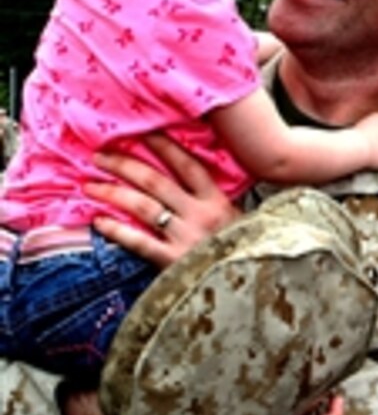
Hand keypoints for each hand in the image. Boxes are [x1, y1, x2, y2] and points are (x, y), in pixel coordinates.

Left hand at [84, 133, 240, 268]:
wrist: (249, 282)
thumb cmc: (241, 250)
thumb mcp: (237, 220)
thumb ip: (214, 202)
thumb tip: (188, 180)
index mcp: (217, 201)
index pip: (188, 166)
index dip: (165, 147)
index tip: (142, 132)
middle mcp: (200, 214)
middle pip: (156, 182)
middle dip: (125, 165)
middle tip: (100, 156)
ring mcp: (186, 237)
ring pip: (143, 206)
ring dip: (113, 193)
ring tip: (90, 185)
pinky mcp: (174, 261)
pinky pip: (139, 241)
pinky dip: (117, 230)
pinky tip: (99, 222)